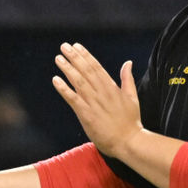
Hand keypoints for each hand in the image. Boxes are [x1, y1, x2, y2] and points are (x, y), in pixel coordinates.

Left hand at [52, 42, 140, 158]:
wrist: (129, 142)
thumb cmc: (130, 122)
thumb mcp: (132, 97)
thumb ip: (128, 79)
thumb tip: (128, 63)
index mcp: (112, 88)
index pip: (96, 67)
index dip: (85, 56)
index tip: (76, 46)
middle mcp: (102, 92)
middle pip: (86, 71)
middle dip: (74, 57)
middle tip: (64, 46)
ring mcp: (94, 103)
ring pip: (78, 81)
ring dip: (67, 69)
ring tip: (58, 58)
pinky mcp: (86, 114)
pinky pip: (73, 99)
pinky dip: (63, 89)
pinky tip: (55, 79)